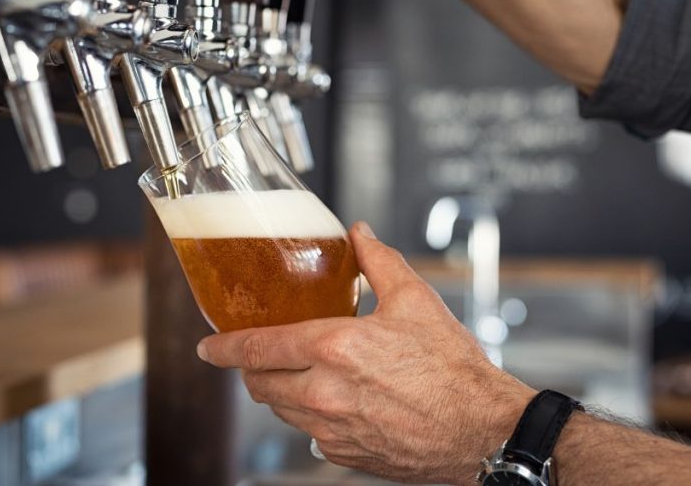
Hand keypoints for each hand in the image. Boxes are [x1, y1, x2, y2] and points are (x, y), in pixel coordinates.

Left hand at [196, 221, 535, 484]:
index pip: (257, 348)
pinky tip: (333, 400)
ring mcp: (332, 430)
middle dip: (250, 369)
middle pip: (260, 384)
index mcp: (335, 348)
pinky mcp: (345, 456)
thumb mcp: (416, 301)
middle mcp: (325, 393)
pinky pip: (309, 435)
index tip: (207, 347)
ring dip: (279, 391)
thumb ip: (378, 262)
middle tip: (258, 355)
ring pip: (281, 411)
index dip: (224, 348)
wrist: (483, 430)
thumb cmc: (454, 369)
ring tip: (299, 373)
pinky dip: (309, 416)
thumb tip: (359, 234)